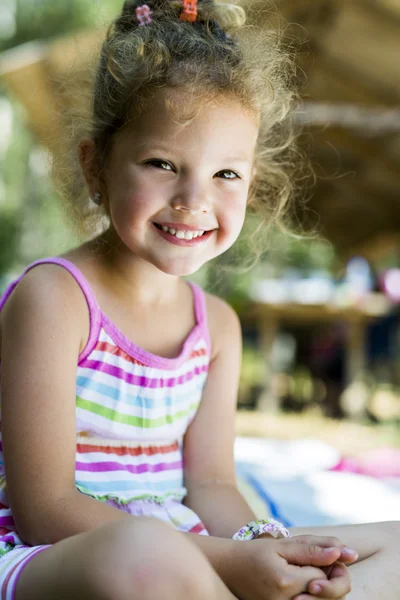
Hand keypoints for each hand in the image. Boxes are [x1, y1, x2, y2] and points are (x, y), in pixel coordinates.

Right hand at [225, 536, 354, 599]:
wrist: (229, 570)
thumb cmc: (254, 553)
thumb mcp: (282, 545)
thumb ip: (313, 549)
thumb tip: (343, 553)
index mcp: (286, 583)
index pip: (324, 577)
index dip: (324, 563)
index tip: (308, 554)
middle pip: (328, 596)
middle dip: (328, 579)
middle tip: (311, 565)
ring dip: (322, 588)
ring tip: (304, 573)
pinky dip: (312, 596)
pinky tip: (303, 586)